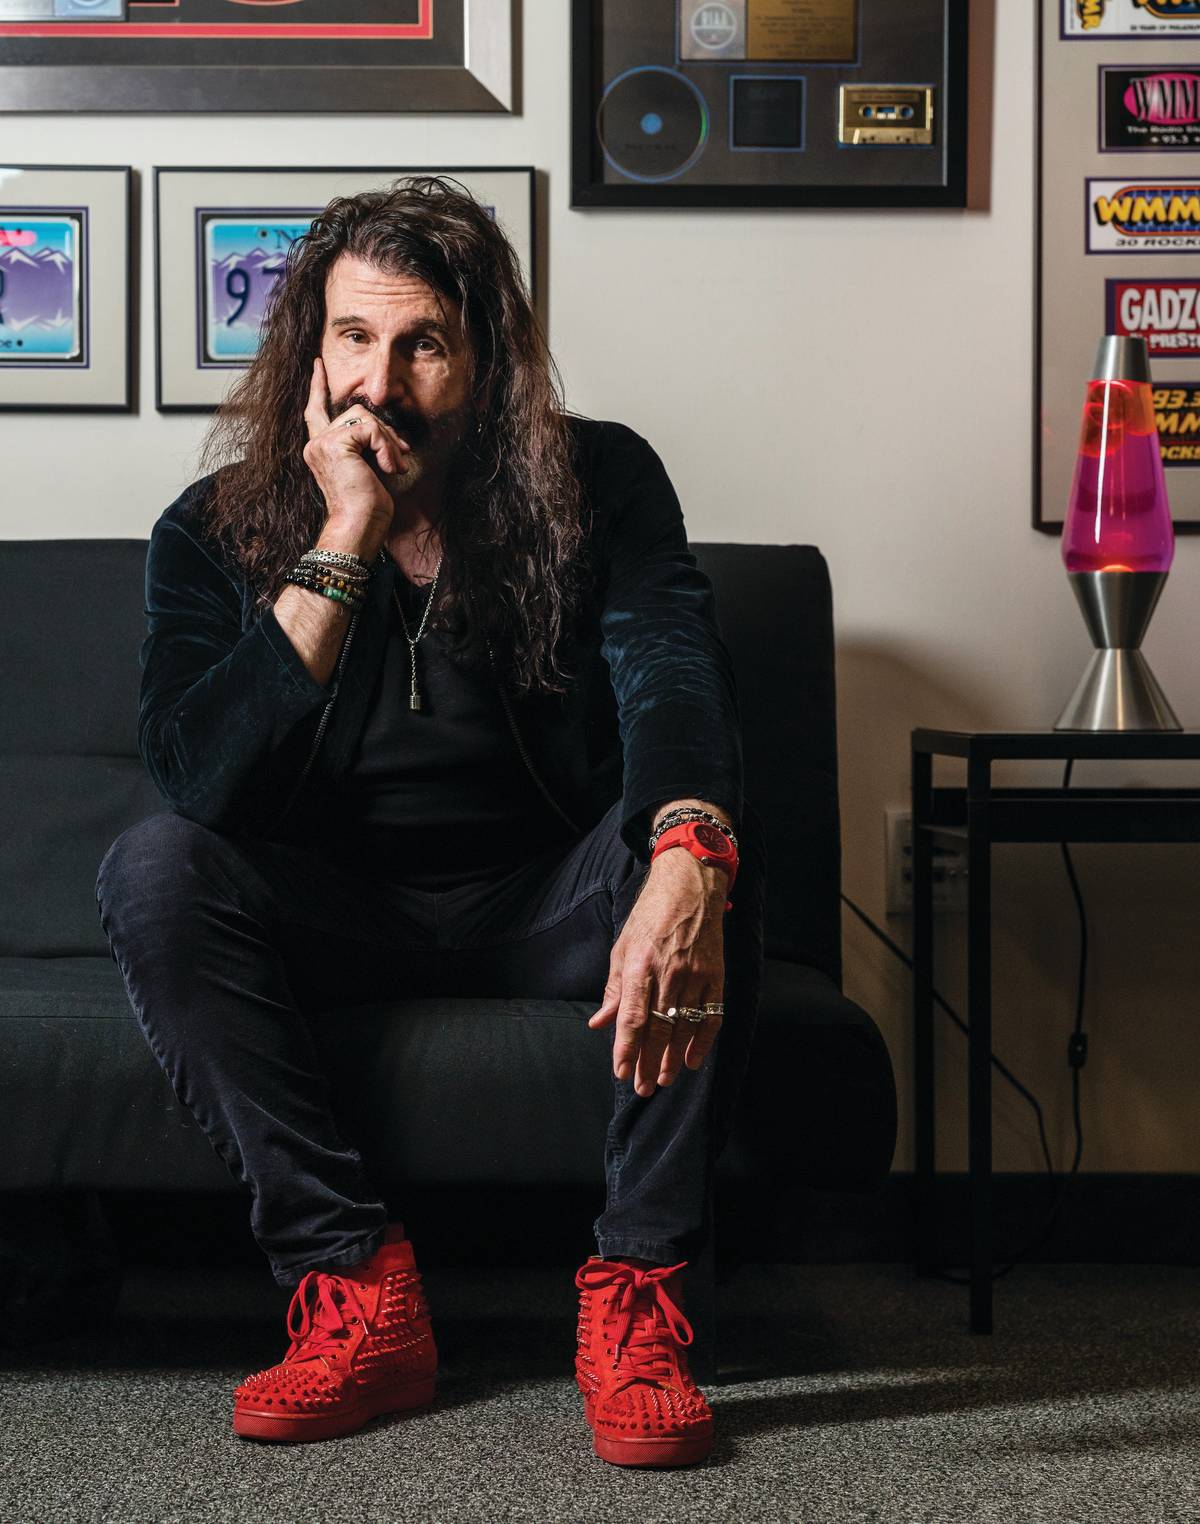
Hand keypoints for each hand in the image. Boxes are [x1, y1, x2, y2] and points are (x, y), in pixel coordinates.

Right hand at [302, 356, 411, 534]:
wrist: (358, 527)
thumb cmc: (366, 508)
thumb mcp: (368, 469)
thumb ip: (367, 445)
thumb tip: (387, 430)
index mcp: (320, 450)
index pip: (315, 410)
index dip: (317, 386)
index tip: (317, 364)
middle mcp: (316, 444)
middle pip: (355, 412)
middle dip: (384, 430)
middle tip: (403, 453)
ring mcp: (322, 443)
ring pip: (364, 417)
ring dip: (388, 440)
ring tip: (395, 466)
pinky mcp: (335, 444)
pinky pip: (371, 429)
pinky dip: (387, 447)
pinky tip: (389, 469)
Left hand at [586, 851, 726, 1097]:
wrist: (689, 887)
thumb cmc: (650, 916)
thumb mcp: (622, 947)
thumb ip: (614, 990)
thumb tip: (599, 1023)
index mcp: (639, 966)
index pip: (631, 1018)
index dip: (626, 1049)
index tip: (621, 1072)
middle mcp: (668, 974)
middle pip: (657, 1029)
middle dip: (648, 1062)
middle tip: (642, 1087)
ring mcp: (694, 977)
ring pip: (683, 1028)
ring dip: (672, 1058)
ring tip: (663, 1079)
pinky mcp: (715, 976)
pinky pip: (711, 1016)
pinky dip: (703, 1041)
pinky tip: (692, 1060)